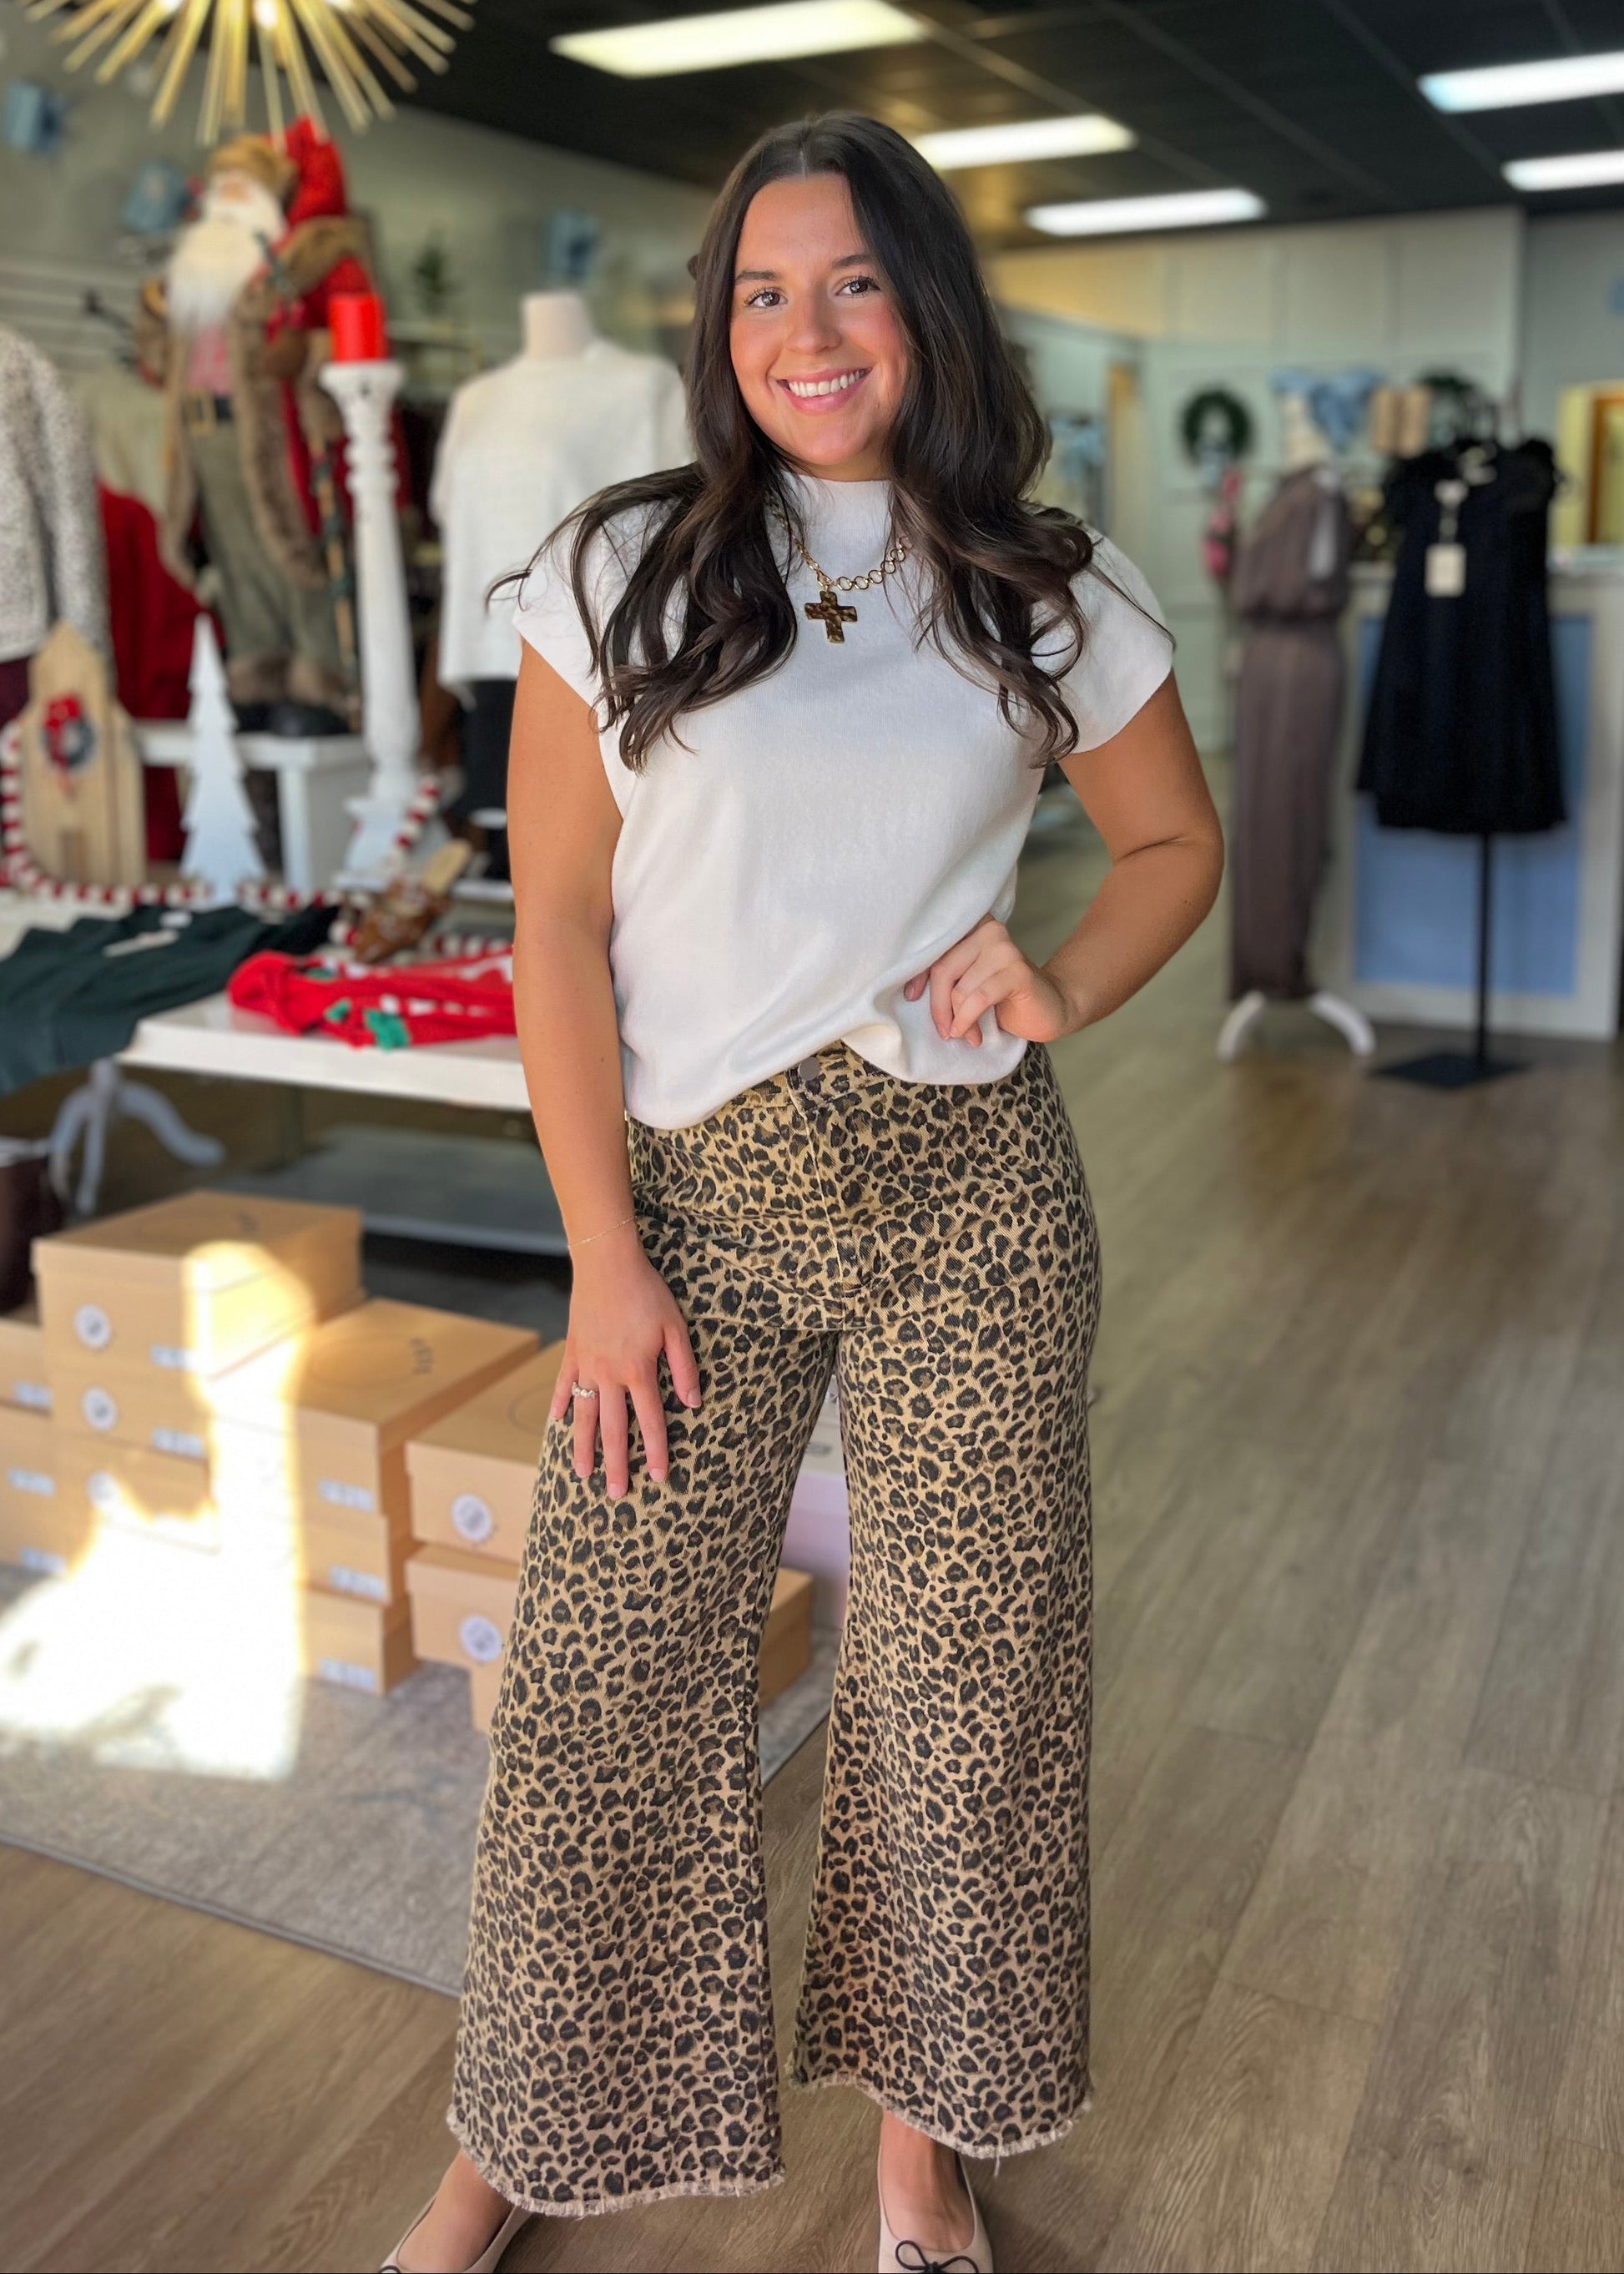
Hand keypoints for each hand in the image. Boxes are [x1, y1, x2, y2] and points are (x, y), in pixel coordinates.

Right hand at [547, 1224, 700, 1497]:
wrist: (607, 1264)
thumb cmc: (647, 1292)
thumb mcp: (675, 1327)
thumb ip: (684, 1366)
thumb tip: (693, 1402)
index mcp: (639, 1371)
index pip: (651, 1421)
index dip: (656, 1451)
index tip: (659, 1477)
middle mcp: (610, 1375)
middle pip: (614, 1429)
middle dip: (616, 1464)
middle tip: (616, 1494)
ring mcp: (586, 1366)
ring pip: (584, 1415)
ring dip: (584, 1447)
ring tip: (582, 1474)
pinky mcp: (572, 1352)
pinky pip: (563, 1385)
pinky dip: (559, 1405)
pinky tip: (557, 1423)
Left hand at [904, 915, 1074, 1045]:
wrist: (1049, 1008)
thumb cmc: (1003, 998)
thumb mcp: (968, 982)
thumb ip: (947, 976)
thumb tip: (910, 991)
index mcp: (974, 928)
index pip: (934, 947)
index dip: (917, 974)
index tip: (912, 996)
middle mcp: (989, 931)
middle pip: (943, 969)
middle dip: (938, 1006)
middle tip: (944, 1030)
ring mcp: (1005, 950)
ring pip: (960, 989)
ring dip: (959, 1020)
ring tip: (967, 1034)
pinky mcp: (1018, 971)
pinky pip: (978, 999)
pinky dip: (969, 1020)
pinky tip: (971, 1035)